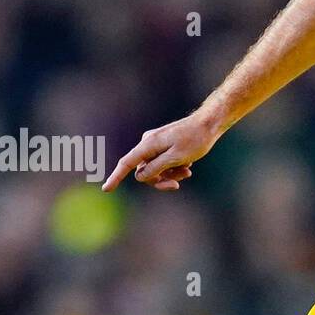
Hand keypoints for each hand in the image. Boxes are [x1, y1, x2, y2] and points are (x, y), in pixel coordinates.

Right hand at [101, 114, 219, 191]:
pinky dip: (174, 168)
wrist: (208, 125)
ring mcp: (155, 145)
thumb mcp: (175, 158)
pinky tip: (188, 166)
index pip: (127, 164)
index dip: (115, 177)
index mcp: (148, 145)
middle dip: (160, 180)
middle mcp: (148, 144)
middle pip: (144, 171)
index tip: (106, 190)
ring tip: (187, 171)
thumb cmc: (194, 140)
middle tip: (177, 183)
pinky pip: (163, 163)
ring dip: (170, 174)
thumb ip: (156, 168)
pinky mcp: (163, 146)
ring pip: (156, 169)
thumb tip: (139, 176)